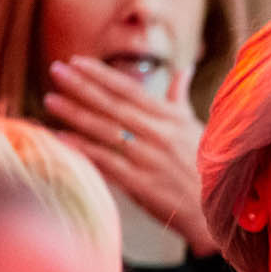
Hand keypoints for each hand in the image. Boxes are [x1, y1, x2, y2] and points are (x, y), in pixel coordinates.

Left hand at [43, 55, 216, 254]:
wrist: (219, 210)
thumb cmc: (207, 166)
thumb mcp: (196, 128)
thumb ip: (181, 98)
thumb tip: (183, 70)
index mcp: (171, 119)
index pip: (130, 90)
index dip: (102, 74)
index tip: (76, 61)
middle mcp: (160, 134)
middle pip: (114, 105)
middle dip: (82, 86)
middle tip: (55, 70)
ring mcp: (151, 159)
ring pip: (107, 131)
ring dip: (76, 114)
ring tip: (51, 100)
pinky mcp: (143, 185)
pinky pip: (107, 163)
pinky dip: (84, 149)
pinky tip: (62, 138)